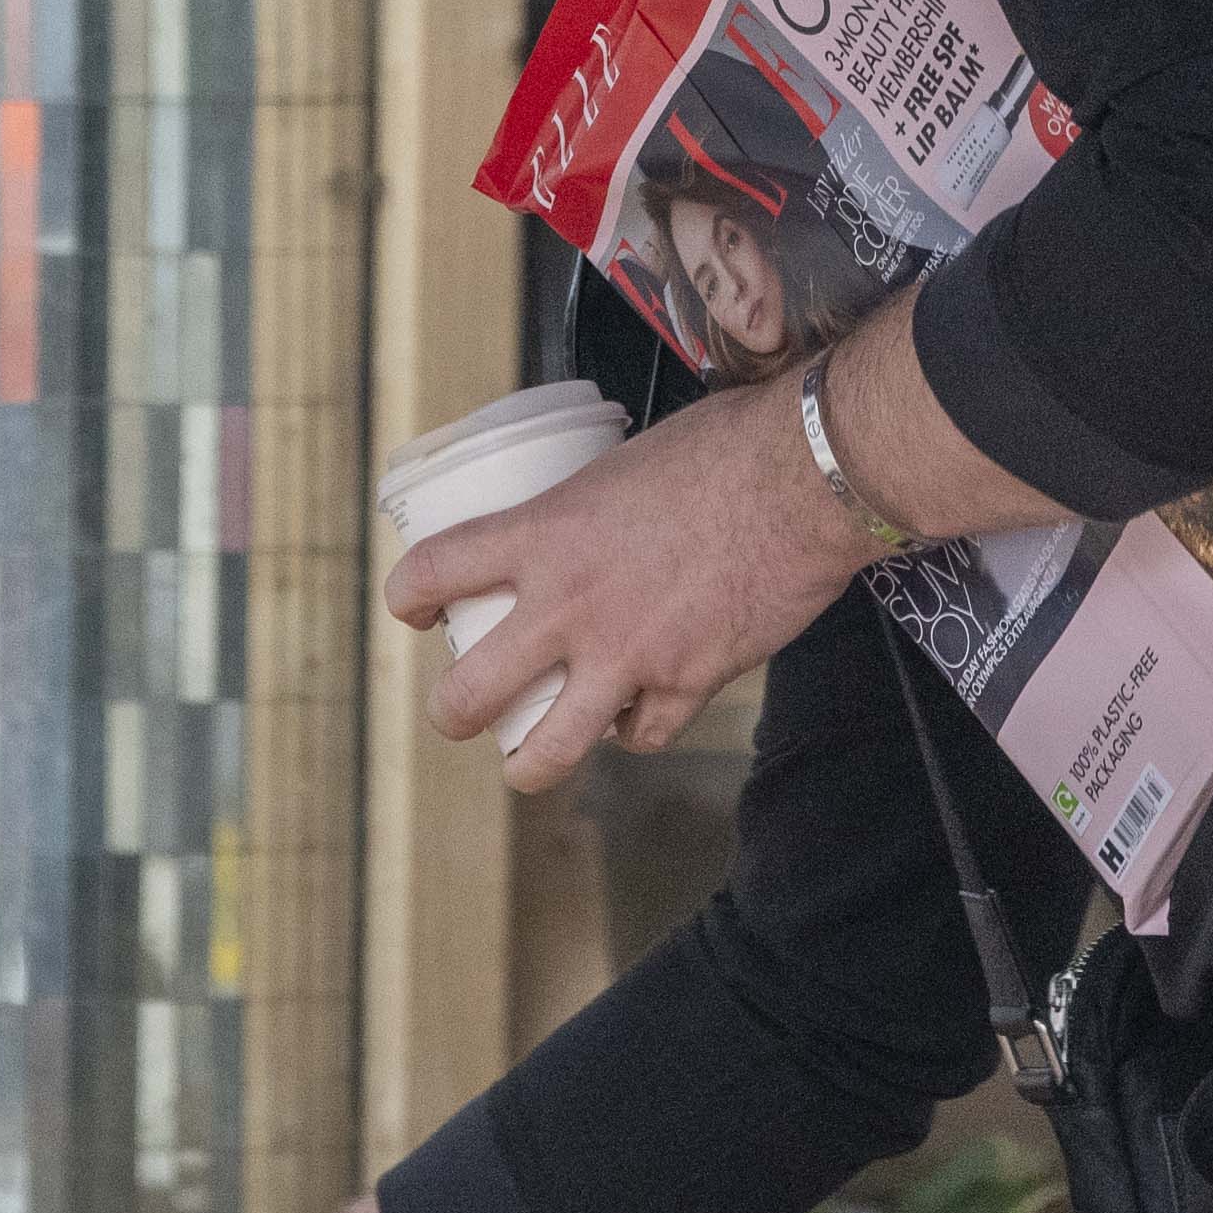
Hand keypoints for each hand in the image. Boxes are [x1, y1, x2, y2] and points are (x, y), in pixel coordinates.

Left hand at [389, 380, 862, 794]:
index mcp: (543, 533)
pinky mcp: (687, 683)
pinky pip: (644, 735)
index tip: (412, 608)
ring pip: (549, 748)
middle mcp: (570, 605)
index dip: (407, 596)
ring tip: (523, 765)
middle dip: (451, 714)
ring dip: (527, 764)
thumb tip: (585, 519)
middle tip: (456, 714)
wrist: (805, 477)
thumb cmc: (723, 446)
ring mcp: (626, 654)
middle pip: (469, 693)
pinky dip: (636, 732)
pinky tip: (634, 721)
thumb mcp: (622, 461)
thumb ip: (589, 507)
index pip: (436, 570)